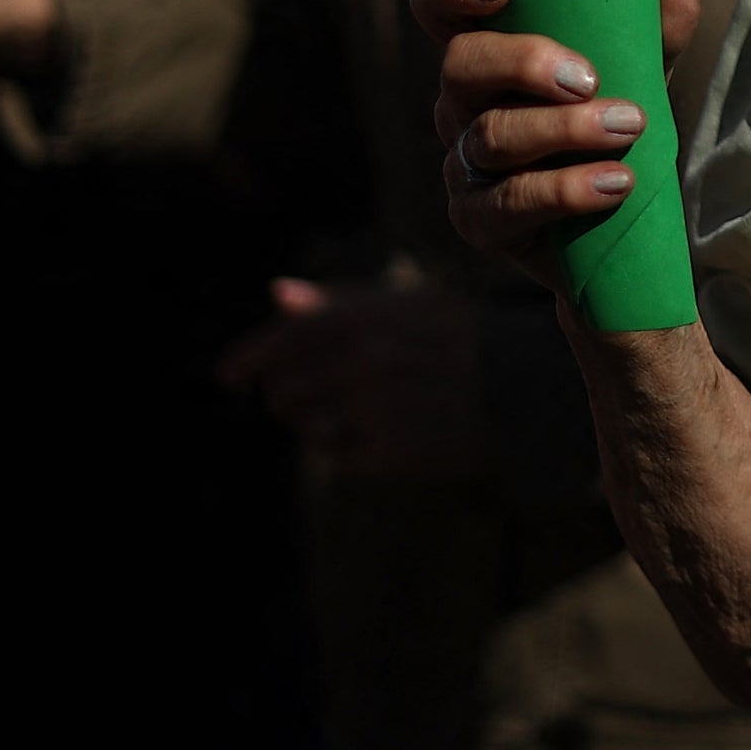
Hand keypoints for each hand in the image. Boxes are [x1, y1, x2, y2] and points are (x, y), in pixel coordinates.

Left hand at [218, 277, 486, 484]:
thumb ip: (340, 300)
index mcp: (369, 317)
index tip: (226, 376)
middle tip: (304, 398)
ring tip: (356, 413)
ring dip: (315, 423)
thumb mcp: (407, 304)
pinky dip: (347, 448)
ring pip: (307, 425)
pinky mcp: (390, 451)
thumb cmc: (459, 341)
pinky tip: (383, 434)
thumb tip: (276, 293)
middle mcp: (367, 360)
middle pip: (285, 388)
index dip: (249, 357)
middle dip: (284, 396)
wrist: (524, 390)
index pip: (287, 337)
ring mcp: (377, 408)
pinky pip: (338, 455)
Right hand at [420, 0, 699, 276]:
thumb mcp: (637, 78)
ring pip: (492, 135)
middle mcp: (461, 104)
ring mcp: (463, 163)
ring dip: (565, 130)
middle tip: (589, 78)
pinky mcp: (478, 220)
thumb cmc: (612, 131)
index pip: (439, 9)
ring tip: (629, 126)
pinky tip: (615, 183)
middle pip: (460, 66)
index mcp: (488, 54)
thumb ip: (653, 37)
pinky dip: (566, 191)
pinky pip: (509, 203)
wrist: (615, 230)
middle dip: (523, 63)